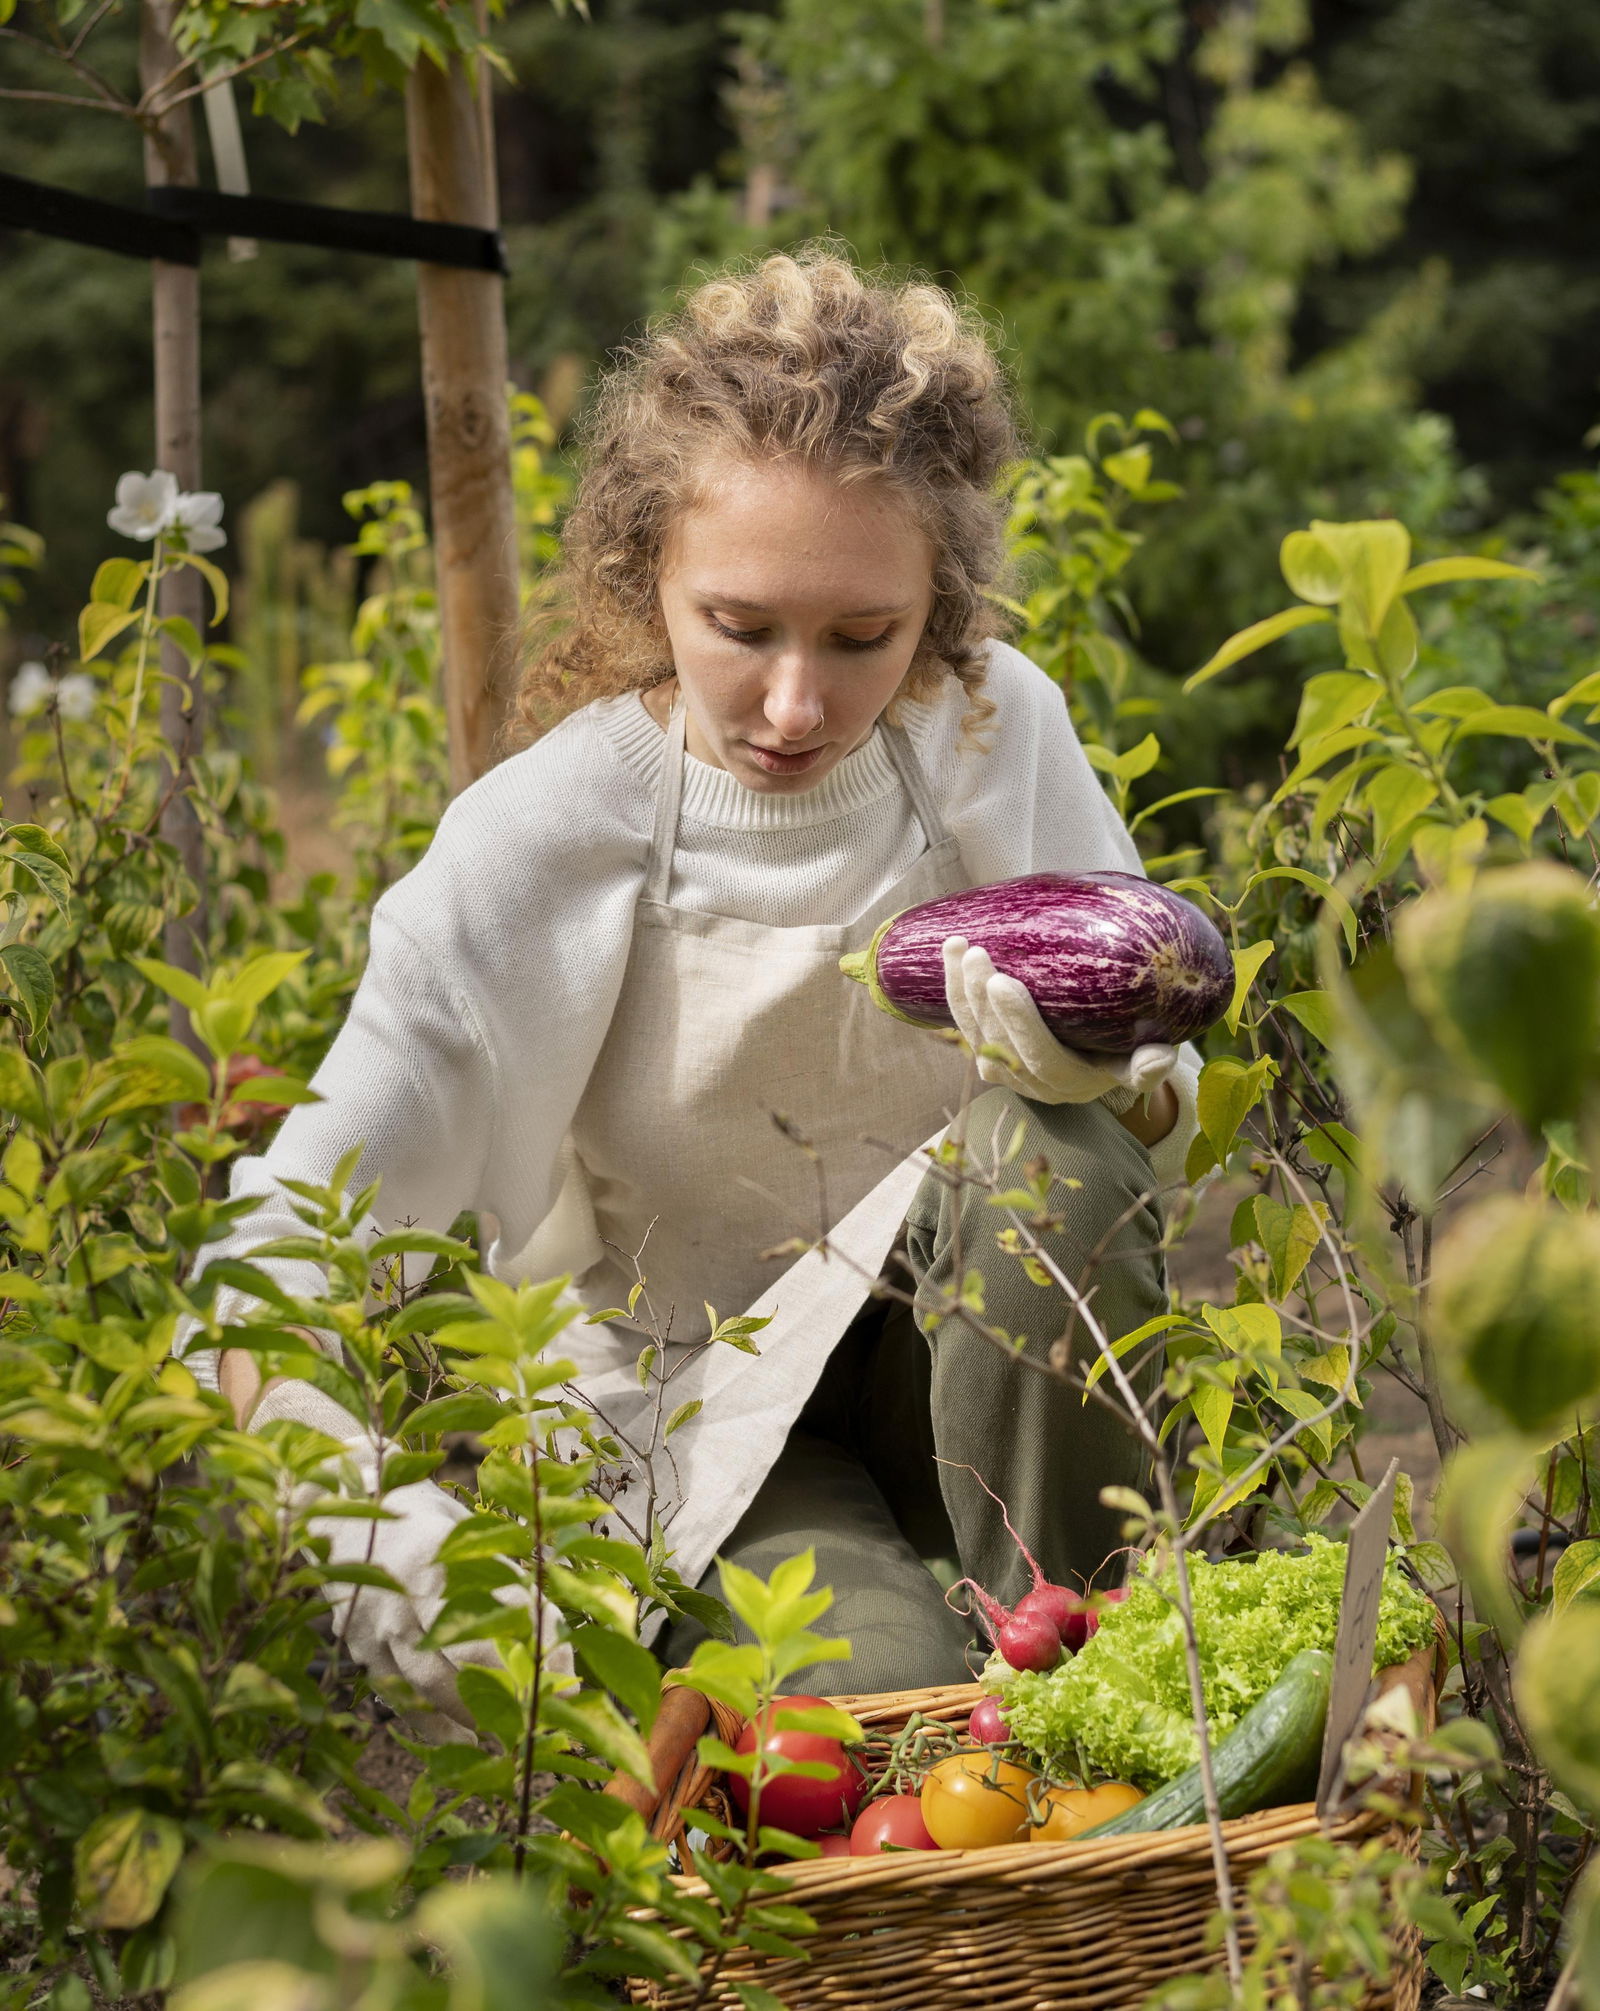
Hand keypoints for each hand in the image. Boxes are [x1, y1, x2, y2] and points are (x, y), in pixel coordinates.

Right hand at [252, 1380, 565, 1742]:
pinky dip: (431, 1723)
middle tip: (546, 1717)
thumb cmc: (419, 1518)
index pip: (503, 1612)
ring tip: (512, 1736)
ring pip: (432, 1685)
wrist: (341, 1508)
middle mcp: (409, 1597)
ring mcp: (380, 1627)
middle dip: (511, 1693)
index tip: (570, 1683)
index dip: (541, 1649)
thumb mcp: (464, 1531)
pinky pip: (398, 1695)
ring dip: (475, 1716)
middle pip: (467, 1658)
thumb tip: (547, 1624)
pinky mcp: (361, 1648)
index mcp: (444, 1559)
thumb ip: (499, 1575)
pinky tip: (462, 1740)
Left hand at [942, 937, 1176, 1108]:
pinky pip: (964, 1023)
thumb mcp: (1140, 1064)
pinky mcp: (987, 1056)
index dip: (1018, 1021)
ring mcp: (1004, 1071)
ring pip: (973, 1030)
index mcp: (1069, 1082)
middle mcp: (1031, 1082)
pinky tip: (950, 954)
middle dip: (981, 996)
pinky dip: (954, 990)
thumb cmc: (1123, 1055)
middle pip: (998, 1040)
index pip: (1038, 1055)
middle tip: (976, 953)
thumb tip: (1159, 1057)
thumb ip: (1149, 1065)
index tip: (1002, 982)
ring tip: (957, 945)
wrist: (1092, 1069)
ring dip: (960, 988)